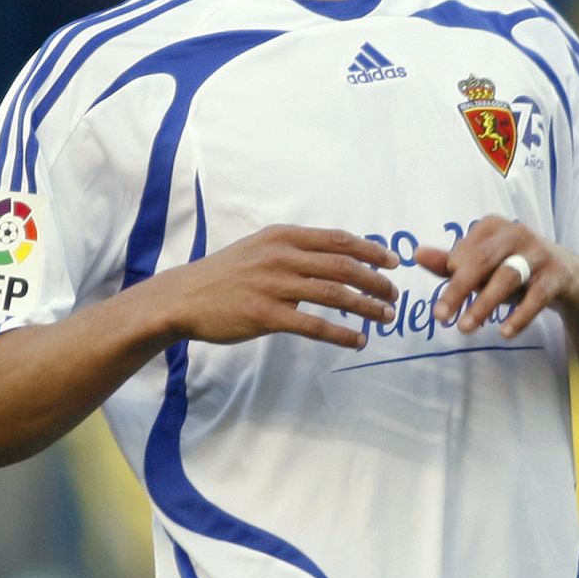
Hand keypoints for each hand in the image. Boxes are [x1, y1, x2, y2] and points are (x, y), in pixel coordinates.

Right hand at [162, 225, 398, 348]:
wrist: (184, 297)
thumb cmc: (226, 274)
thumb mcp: (260, 247)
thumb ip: (295, 249)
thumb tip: (336, 256)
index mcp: (283, 237)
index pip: (338, 240)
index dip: (370, 250)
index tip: (392, 262)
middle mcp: (282, 257)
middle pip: (343, 266)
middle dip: (375, 281)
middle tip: (393, 294)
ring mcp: (274, 285)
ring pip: (335, 294)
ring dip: (366, 307)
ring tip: (385, 317)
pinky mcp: (266, 315)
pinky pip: (314, 325)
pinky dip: (342, 334)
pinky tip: (358, 340)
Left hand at [414, 215, 578, 340]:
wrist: (571, 278)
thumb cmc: (517, 269)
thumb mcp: (484, 267)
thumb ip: (450, 262)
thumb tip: (417, 254)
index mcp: (493, 227)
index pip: (464, 251)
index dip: (450, 276)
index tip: (443, 302)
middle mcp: (516, 233)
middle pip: (482, 261)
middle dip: (458, 289)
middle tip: (440, 317)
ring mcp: (540, 252)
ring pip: (507, 277)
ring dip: (484, 304)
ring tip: (465, 329)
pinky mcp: (559, 274)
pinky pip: (537, 295)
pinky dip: (520, 315)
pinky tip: (505, 333)